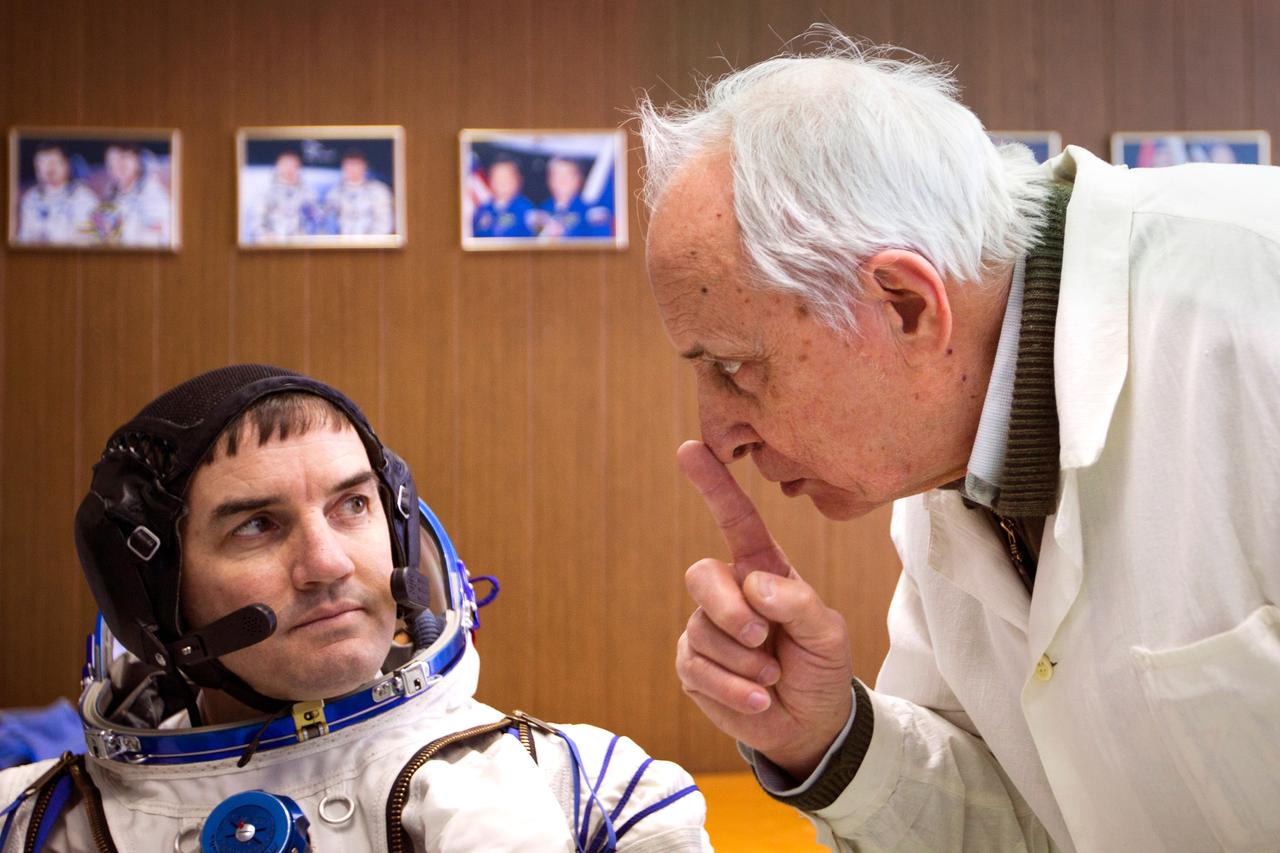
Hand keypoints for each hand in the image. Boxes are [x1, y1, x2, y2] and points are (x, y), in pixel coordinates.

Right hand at [675, 441, 853, 780]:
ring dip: (743, 662)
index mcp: (762, 570)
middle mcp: (730, 592)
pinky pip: (696, 667)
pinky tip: (759, 698)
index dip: (713, 484)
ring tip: (773, 676)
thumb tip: (751, 583)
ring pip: (702, 630)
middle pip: (702, 576)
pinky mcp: (693, 665)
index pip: (735, 520)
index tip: (691, 447)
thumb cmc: (820, 666)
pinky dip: (733, 688)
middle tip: (760, 637)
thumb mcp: (828, 633)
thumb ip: (797, 602)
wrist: (812, 725)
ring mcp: (707, 628)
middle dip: (728, 610)